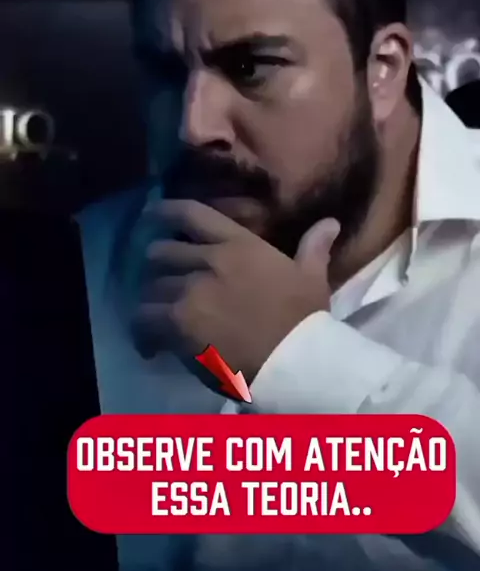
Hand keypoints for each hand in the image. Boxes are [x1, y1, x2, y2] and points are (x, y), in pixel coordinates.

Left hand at [131, 200, 339, 383]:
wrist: (294, 360)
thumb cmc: (304, 319)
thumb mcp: (313, 277)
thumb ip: (314, 248)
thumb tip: (330, 223)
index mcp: (240, 244)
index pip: (192, 214)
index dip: (165, 210)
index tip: (151, 213)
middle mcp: (210, 260)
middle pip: (162, 252)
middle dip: (158, 268)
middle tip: (161, 285)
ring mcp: (191, 289)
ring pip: (150, 287)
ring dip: (151, 302)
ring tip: (155, 320)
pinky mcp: (177, 321)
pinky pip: (143, 319)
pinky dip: (142, 332)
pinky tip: (150, 345)